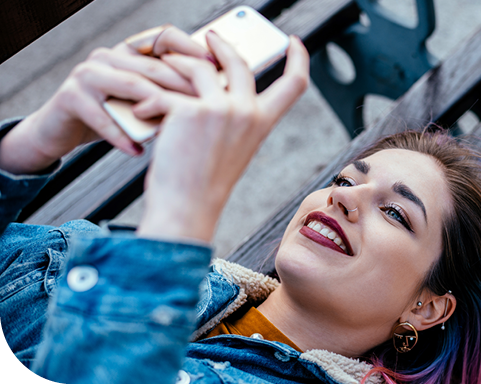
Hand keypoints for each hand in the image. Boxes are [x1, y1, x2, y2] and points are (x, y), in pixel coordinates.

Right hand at [0, 26, 211, 174]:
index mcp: (128, 51)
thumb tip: (211, 97)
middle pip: (153, 65)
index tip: (215, 67)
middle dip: (184, 84)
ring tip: (180, 124)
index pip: (164, 38)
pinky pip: (103, 118)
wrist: (60, 131)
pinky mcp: (71, 98)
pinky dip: (123, 136)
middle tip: (209, 102)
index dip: (191, 49)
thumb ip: (166, 94)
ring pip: (131, 86)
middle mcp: (108, 57)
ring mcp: (88, 74)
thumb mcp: (141, 101)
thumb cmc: (110, 116)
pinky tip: (139, 149)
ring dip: (158, 106)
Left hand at [137, 33, 308, 241]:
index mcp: (261, 123)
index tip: (294, 43)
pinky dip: (149, 100)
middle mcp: (247, 112)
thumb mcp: (231, 147)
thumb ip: (232, 116)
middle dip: (221, 44)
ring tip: (163, 65)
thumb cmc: (204, 184)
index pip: (294, 85)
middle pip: (239, 62)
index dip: (298, 59)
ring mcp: (220, 109)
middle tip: (209, 37)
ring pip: (198, 67)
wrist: (186, 208)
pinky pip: (165, 91)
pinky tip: (141, 111)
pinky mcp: (190, 110)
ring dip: (177, 62)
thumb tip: (214, 81)